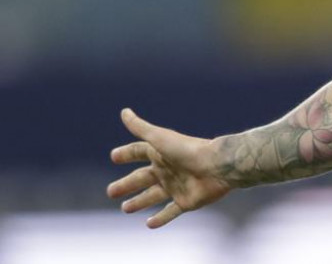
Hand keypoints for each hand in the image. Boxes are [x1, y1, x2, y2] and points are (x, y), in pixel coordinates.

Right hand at [107, 108, 230, 227]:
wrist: (217, 166)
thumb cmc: (188, 150)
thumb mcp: (160, 138)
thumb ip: (140, 127)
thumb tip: (124, 111)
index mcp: (161, 153)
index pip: (139, 152)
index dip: (127, 153)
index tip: (114, 156)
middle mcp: (168, 169)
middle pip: (142, 178)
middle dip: (127, 184)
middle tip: (110, 191)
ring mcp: (177, 186)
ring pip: (153, 196)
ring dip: (139, 202)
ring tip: (125, 208)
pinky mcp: (186, 202)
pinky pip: (171, 212)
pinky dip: (161, 218)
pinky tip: (149, 224)